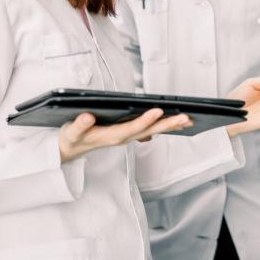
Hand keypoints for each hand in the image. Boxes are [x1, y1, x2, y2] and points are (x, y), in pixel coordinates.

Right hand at [58, 109, 192, 162]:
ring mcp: (127, 137)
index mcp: (111, 137)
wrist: (70, 149)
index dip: (145, 120)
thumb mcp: (72, 132)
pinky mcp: (129, 134)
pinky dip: (164, 125)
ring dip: (170, 125)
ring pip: (152, 131)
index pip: (131, 128)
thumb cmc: (72, 137)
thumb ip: (79, 126)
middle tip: (186, 118)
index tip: (158, 110)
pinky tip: (176, 122)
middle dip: (167, 124)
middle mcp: (123, 138)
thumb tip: (87, 117)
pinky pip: (150, 129)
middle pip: (148, 131)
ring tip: (188, 120)